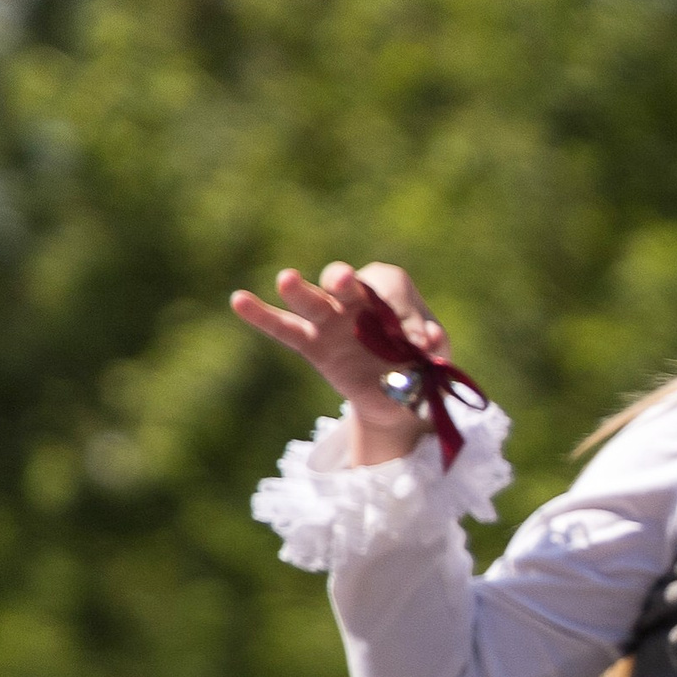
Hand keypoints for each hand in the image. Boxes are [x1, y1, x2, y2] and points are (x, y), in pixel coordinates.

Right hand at [229, 260, 450, 465]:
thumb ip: (434, 347)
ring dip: (300, 291)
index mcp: (391, 293)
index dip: (405, 310)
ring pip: (312, 301)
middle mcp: (357, 300)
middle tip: (345, 280)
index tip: (423, 341)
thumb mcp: (437, 357)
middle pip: (346, 283)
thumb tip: (431, 343)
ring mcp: (331, 320)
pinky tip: (239, 300)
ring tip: (287, 279)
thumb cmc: (421, 365)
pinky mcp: (313, 345)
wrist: (402, 397)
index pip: (391, 287)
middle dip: (345, 280)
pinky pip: (284, 328)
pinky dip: (261, 315)